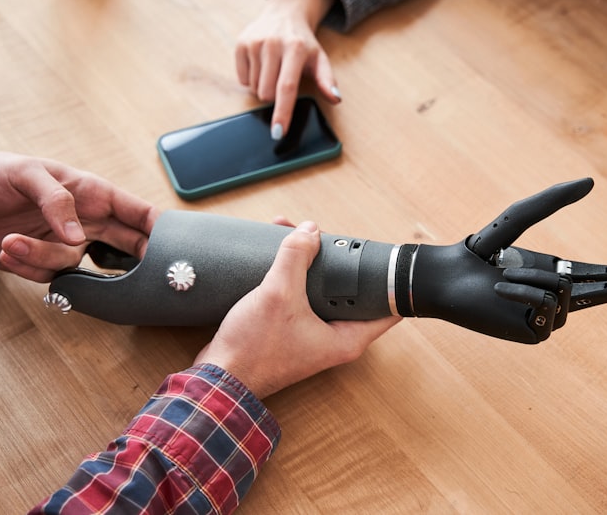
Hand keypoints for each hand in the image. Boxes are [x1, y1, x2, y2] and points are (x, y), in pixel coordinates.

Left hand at [0, 151, 158, 281]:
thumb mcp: (24, 173)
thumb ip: (57, 201)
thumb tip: (78, 236)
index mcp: (92, 193)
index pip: (139, 212)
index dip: (163, 229)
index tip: (176, 249)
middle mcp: (86, 220)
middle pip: (127, 246)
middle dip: (133, 262)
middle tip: (138, 276)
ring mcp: (66, 243)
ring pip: (75, 264)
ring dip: (41, 257)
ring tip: (10, 241)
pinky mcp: (43, 263)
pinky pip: (49, 276)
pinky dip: (26, 266)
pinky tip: (6, 248)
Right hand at [194, 221, 399, 397]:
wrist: (218, 377)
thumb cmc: (253, 350)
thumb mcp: (278, 293)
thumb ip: (295, 257)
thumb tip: (309, 230)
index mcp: (347, 338)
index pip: (388, 305)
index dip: (387, 277)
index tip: (379, 253)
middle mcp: (335, 338)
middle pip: (352, 290)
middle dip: (341, 260)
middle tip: (328, 236)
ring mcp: (314, 334)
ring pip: (324, 290)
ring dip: (313, 264)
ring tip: (298, 236)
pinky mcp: (293, 330)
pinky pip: (302, 295)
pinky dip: (294, 275)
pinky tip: (280, 255)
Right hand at [235, 0, 339, 139]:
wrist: (284, 14)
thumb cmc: (303, 43)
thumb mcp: (320, 59)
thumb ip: (327, 81)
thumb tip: (335, 98)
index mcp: (295, 49)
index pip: (287, 88)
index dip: (282, 112)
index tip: (278, 131)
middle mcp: (273, 44)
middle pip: (267, 93)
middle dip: (275, 97)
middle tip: (283, 81)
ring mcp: (255, 43)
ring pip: (254, 89)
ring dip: (264, 88)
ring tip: (273, 70)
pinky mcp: (241, 44)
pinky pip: (243, 80)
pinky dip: (252, 80)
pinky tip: (262, 66)